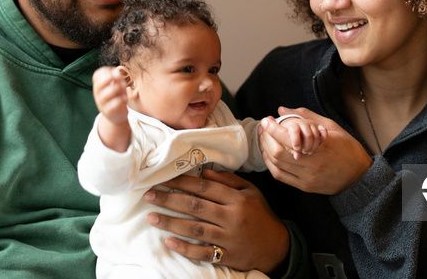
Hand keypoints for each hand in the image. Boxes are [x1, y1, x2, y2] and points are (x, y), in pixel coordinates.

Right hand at [92, 66, 128, 124]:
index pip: (97, 75)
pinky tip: (125, 99)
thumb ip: (116, 80)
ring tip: (124, 90)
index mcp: (98, 86)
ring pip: (108, 92)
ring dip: (119, 88)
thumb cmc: (116, 98)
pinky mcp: (108, 111)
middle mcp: (97, 94)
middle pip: (100, 83)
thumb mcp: (115, 87)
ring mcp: (101, 103)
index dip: (107, 70)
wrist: (116, 117)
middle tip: (122, 79)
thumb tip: (117, 74)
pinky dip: (122, 99)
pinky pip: (115, 103)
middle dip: (112, 77)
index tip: (116, 72)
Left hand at [144, 170, 288, 272]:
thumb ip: (228, 180)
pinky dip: (185, 248)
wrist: (278, 246)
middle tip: (149, 195)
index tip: (163, 178)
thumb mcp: (251, 191)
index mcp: (237, 198)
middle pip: (195, 206)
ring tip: (151, 217)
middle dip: (169, 199)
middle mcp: (232, 217)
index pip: (204, 187)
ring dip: (171, 223)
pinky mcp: (228, 256)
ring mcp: (229, 238)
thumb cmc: (261, 215)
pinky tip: (169, 242)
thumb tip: (203, 170)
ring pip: (196, 229)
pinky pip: (204, 253)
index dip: (182, 181)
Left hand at [259, 106, 371, 194]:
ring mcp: (308, 178)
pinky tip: (269, 154)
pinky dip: (271, 165)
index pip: (288, 138)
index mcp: (321, 147)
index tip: (266, 120)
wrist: (359, 177)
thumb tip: (282, 110)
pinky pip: (281, 176)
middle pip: (278, 153)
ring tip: (263, 139)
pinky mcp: (305, 187)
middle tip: (262, 128)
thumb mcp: (332, 127)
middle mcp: (313, 164)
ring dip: (265, 151)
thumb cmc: (348, 149)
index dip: (273, 129)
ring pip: (277, 165)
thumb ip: (306, 117)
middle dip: (265, 139)